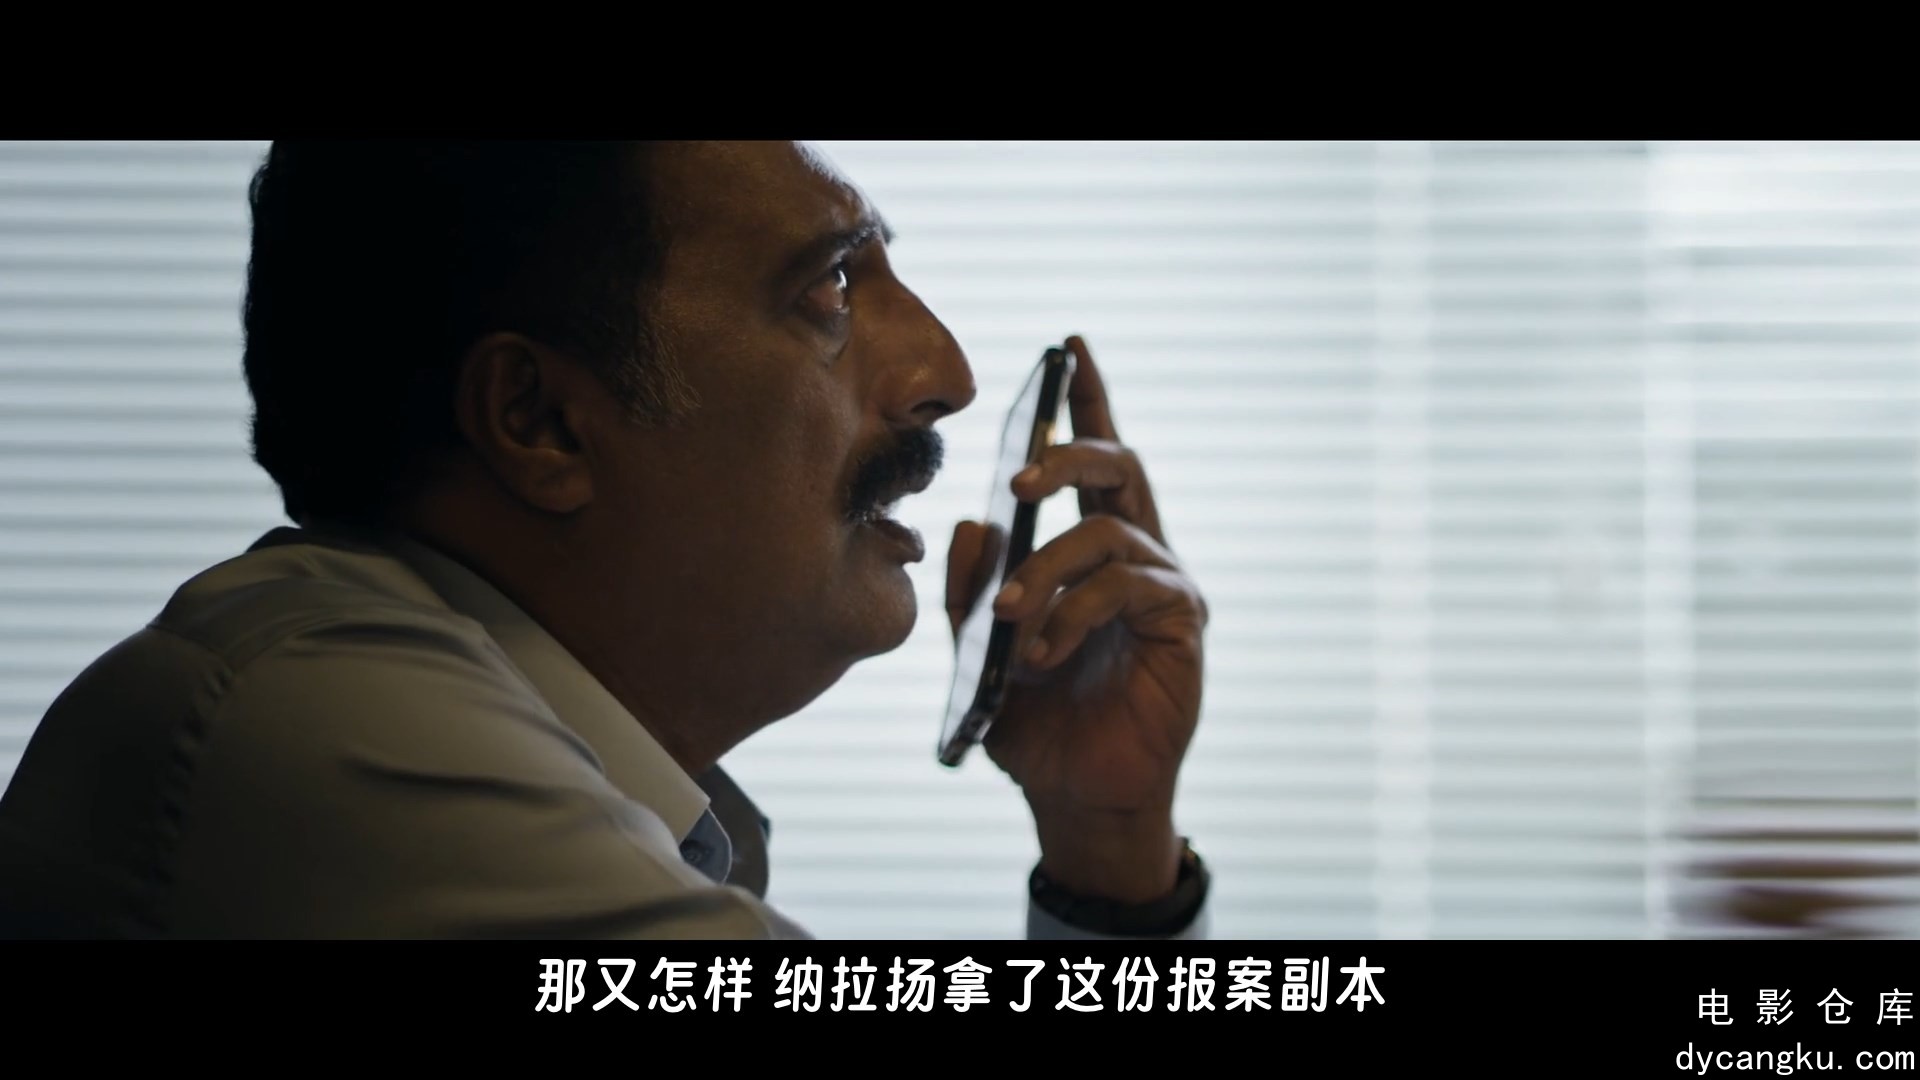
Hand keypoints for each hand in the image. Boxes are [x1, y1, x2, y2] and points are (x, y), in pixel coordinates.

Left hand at [945, 335, 1207, 903]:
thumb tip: (971, 523)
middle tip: (1019, 476)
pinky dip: (1075, 612)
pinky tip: (1046, 652)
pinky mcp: (1182, 622)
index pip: (1091, 461)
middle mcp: (1135, 553)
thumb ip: (973, 587)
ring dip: (1046, 570)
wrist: (1074, 795)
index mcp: (1089, 548)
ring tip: (1012, 620)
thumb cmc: (1035, 720)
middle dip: (1070, 450)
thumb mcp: (981, 650)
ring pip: (1106, 532)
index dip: (1085, 400)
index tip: (1068, 345)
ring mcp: (1164, 585)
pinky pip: (1127, 586)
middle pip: (1119, 465)